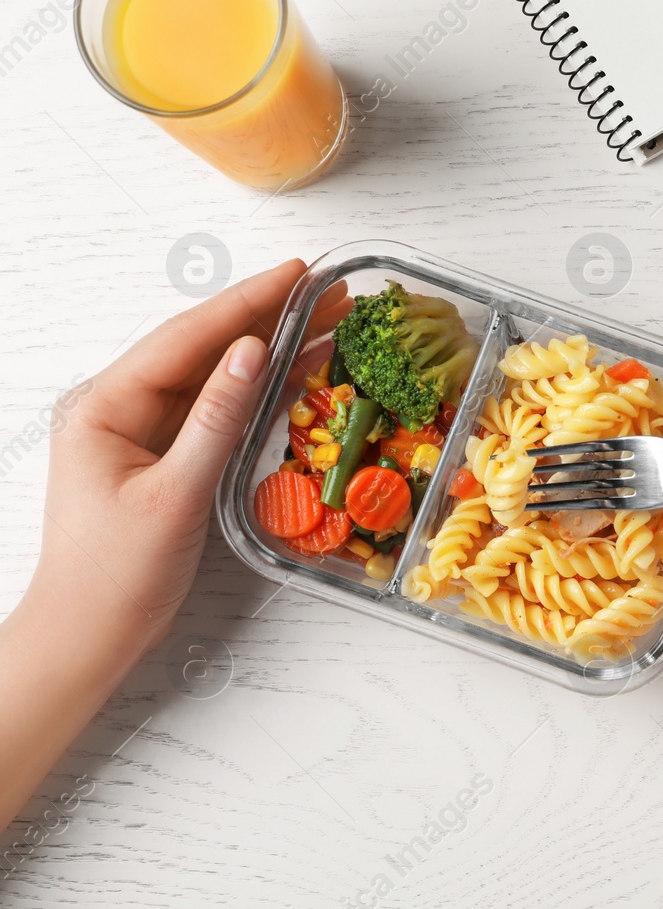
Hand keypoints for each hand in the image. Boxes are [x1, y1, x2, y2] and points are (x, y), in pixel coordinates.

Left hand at [24, 259, 346, 658]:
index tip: (298, 273)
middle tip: (328, 292)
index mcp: (104, 406)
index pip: (185, 338)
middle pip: (201, 347)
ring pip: (212, 375)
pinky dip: (257, 390)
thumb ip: (217, 419)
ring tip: (327, 322)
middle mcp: (118, 407)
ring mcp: (139, 430)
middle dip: (265, 316)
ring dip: (268, 349)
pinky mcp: (161, 455)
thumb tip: (252, 352)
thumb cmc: (117, 574)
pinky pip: (214, 409)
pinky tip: (297, 372)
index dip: (246, 301)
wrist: (88, 635)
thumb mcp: (174, 495)